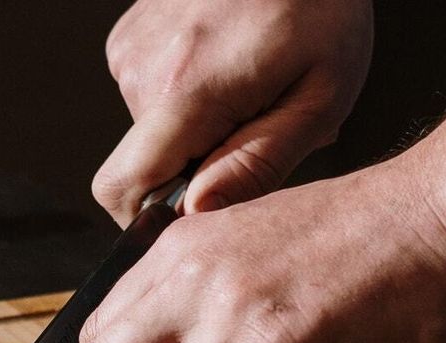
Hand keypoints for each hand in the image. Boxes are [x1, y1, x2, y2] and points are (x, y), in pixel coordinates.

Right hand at [94, 0, 373, 225]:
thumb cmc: (324, 8)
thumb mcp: (319, 100)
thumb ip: (257, 165)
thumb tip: (198, 213)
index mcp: (186, 91)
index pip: (121, 189)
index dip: (151, 218)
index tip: (198, 210)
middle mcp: (143, 68)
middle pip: (145, 165)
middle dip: (197, 165)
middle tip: (256, 126)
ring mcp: (132, 46)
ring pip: (150, 131)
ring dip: (198, 127)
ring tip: (249, 88)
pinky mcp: (132, 34)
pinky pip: (150, 94)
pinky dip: (188, 95)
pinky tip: (229, 65)